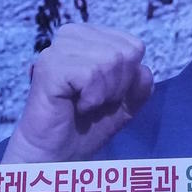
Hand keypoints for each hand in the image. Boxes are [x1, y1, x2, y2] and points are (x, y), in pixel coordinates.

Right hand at [3, 23, 151, 161]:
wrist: (57, 156)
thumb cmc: (86, 126)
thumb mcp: (125, 103)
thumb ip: (140, 83)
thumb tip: (142, 69)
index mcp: (90, 35)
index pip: (134, 46)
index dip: (128, 78)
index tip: (104, 94)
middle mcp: (72, 35)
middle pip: (125, 53)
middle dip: (117, 87)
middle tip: (93, 102)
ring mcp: (57, 49)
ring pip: (110, 60)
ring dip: (104, 94)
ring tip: (84, 104)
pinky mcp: (48, 67)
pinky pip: (92, 74)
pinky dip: (92, 98)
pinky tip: (76, 106)